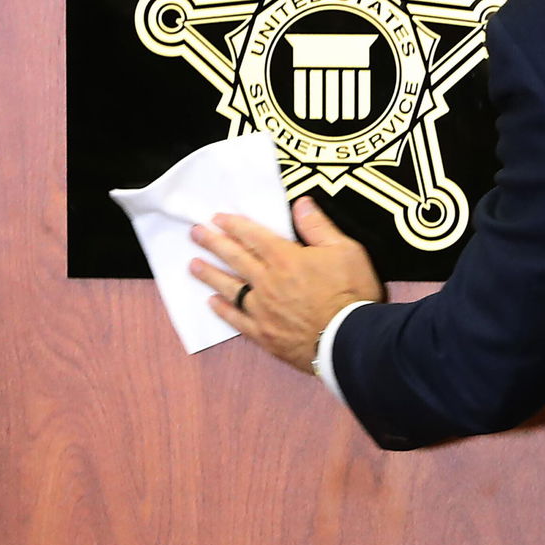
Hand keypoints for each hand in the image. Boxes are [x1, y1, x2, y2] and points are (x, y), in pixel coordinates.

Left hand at [189, 197, 382, 373]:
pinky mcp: (264, 335)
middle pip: (234, 257)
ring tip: (193, 265)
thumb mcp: (345, 250)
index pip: (253, 236)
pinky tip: (211, 303)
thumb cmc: (351, 293)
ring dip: (209, 274)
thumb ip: (318, 226)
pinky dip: (222, 310)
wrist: (350, 341)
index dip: (234, 225)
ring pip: (229, 287)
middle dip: (213, 243)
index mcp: (285, 258)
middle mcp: (267, 281)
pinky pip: (236, 320)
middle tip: (194, 233)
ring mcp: (262, 310)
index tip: (216, 218)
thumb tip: (301, 203)